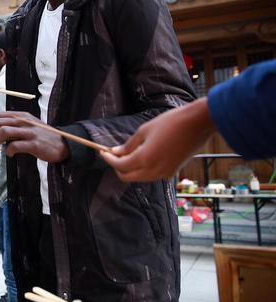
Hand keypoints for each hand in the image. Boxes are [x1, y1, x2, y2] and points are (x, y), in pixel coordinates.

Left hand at [0, 111, 68, 162]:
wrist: (63, 145)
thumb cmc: (42, 138)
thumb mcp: (27, 128)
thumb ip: (12, 130)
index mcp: (21, 116)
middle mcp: (24, 121)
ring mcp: (30, 132)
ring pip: (4, 132)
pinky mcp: (34, 144)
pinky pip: (15, 146)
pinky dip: (8, 151)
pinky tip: (9, 154)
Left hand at [101, 98, 215, 181]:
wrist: (198, 123)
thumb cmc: (171, 123)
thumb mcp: (144, 131)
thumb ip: (129, 145)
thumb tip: (116, 152)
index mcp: (145, 159)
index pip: (120, 166)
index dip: (109, 160)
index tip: (102, 152)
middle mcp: (154, 171)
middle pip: (127, 177)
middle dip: (117, 167)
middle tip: (112, 155)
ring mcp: (164, 173)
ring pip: (139, 178)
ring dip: (130, 169)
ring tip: (126, 153)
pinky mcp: (172, 172)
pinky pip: (151, 175)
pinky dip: (142, 169)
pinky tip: (140, 156)